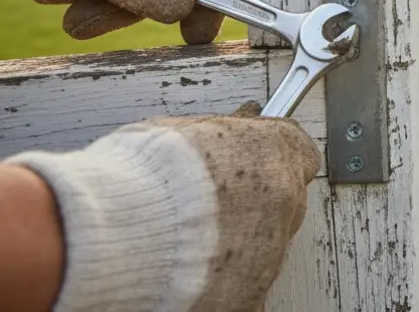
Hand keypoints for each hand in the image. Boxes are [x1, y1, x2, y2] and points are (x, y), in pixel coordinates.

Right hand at [5, 102, 319, 311]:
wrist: (118, 237)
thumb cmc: (139, 179)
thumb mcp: (180, 131)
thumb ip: (216, 135)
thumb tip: (226, 127)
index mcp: (274, 156)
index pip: (298, 152)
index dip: (270, 154)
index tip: (251, 155)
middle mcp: (284, 206)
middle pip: (283, 201)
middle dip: (251, 200)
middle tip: (208, 204)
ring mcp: (270, 255)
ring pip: (265, 246)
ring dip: (234, 242)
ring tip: (184, 243)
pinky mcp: (249, 298)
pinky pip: (244, 287)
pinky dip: (220, 282)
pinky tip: (185, 275)